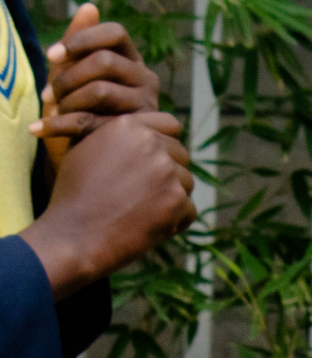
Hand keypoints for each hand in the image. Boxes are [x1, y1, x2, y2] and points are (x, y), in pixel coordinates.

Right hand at [18, 111, 195, 302]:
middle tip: (146, 192)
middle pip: (181, 154)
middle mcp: (151, 143)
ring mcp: (167, 172)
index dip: (166, 142)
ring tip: (141, 209)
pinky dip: (174, 220)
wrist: (75, 233)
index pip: (169, 125)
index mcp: (128, 125)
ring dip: (172, 197)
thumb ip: (119, 137)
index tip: (159, 159)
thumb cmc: (76, 194)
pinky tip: (148, 224)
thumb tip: (147, 135)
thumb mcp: (87, 149)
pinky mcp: (177, 201)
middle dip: (170, 171)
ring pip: (187, 182)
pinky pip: (189, 210)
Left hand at [31, 3, 162, 167]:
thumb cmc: (83, 110)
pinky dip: (61, 125)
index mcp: (133, 61)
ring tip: (50, 112)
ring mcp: (148, 109)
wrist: (90, 158)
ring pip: (101, 91)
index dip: (82, 39)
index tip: (53, 56)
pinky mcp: (139, 137)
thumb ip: (79, 43)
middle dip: (68, 76)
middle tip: (47, 94)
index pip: (115, 34)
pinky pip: (95, 121)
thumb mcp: (76, 74)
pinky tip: (39, 130)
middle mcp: (147, 82)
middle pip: (104, 62)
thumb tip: (89, 7)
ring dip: (66, 100)